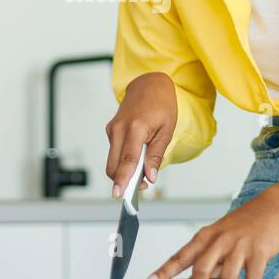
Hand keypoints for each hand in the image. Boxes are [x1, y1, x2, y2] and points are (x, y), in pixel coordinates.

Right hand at [105, 72, 176, 198]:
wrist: (149, 84)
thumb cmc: (161, 104)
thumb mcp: (167, 130)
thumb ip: (156, 155)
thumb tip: (150, 176)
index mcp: (136, 127)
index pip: (127, 159)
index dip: (123, 179)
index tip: (119, 194)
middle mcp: (119, 128)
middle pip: (113, 165)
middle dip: (123, 181)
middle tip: (141, 187)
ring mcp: (112, 129)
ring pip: (112, 160)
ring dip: (124, 172)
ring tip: (142, 173)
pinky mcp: (111, 130)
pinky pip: (114, 152)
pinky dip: (123, 161)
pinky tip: (137, 158)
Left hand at [146, 179, 278, 278]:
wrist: (272, 209)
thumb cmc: (243, 225)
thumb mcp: (220, 236)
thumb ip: (210, 258)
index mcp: (205, 236)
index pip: (180, 255)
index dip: (165, 270)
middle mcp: (220, 240)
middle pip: (201, 269)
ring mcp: (240, 245)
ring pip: (227, 277)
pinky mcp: (259, 251)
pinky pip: (252, 278)